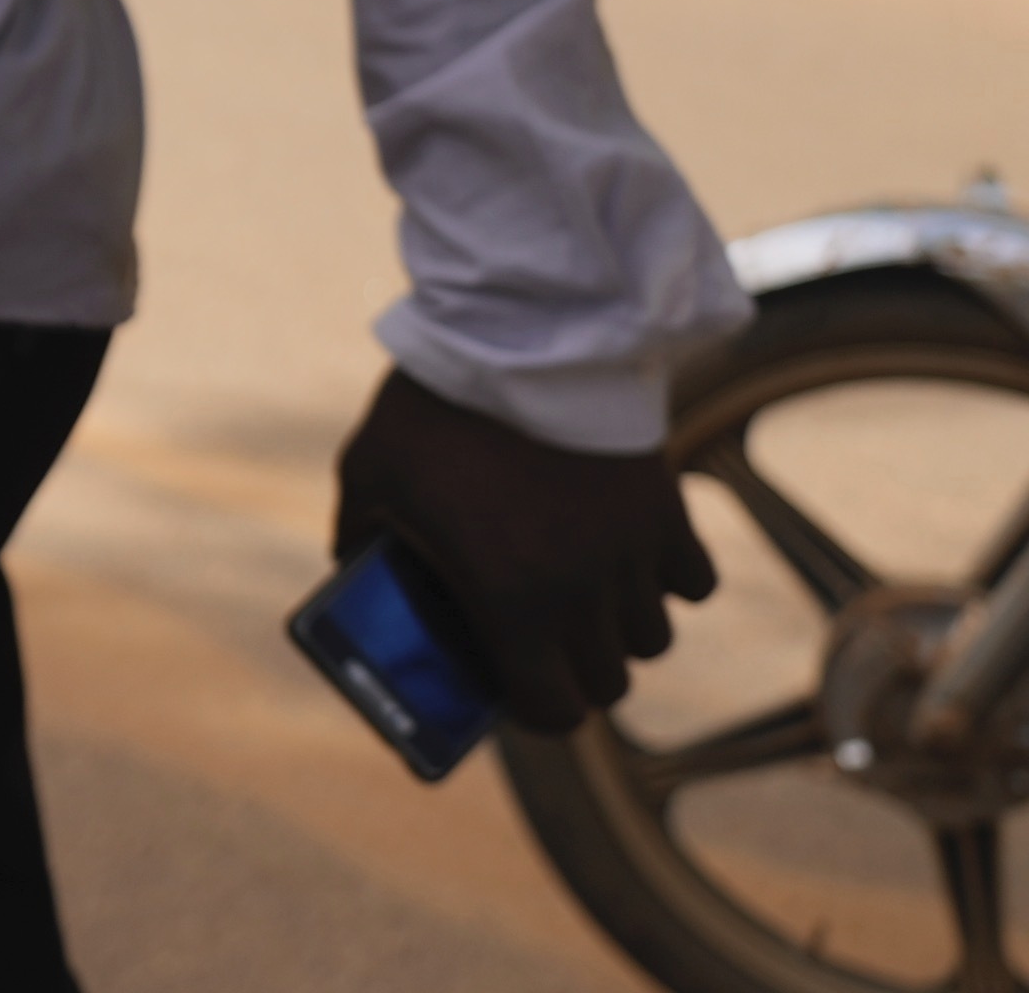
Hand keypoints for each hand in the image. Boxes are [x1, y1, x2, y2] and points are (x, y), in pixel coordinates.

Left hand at [332, 367, 714, 733]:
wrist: (520, 334)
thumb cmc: (435, 409)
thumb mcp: (370, 473)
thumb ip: (359, 536)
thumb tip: (352, 572)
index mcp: (512, 599)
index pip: (553, 711)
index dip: (532, 710)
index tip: (511, 688)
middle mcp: (585, 590)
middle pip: (609, 684)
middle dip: (572, 674)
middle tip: (538, 642)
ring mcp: (634, 552)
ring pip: (651, 638)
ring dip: (617, 631)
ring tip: (579, 597)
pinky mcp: (667, 510)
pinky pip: (693, 583)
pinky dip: (667, 582)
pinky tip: (627, 559)